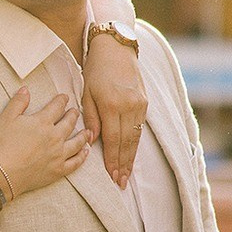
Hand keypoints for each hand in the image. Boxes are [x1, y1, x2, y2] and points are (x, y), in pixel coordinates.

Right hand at [0, 87, 90, 198]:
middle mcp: (55, 136)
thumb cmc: (2, 146)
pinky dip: (82, 156)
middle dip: (73, 115)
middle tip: (75, 111)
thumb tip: (26, 90)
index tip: (64, 97)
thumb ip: (18, 103)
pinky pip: (76, 162)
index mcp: (42, 122)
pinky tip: (86, 152)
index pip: (57, 107)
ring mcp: (59, 154)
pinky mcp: (58, 170)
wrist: (3, 174)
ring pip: (77, 142)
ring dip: (83, 135)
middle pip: (69, 122)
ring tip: (86, 131)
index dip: (61, 100)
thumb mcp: (6, 119)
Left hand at [82, 30, 147, 189]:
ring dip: (131, 157)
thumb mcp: (86, 91)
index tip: (111, 176)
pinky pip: (139, 127)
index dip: (112, 160)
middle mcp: (128, 106)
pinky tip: (131, 154)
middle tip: (120, 183)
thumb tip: (92, 139)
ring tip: (126, 174)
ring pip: (135, 137)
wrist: (116, 48)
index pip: (112, 139)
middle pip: (126, 142)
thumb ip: (91, 116)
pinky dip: (135, 143)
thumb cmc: (96, 69)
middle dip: (123, 164)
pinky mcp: (145, 102)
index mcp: (111, 104)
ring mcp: (139, 104)